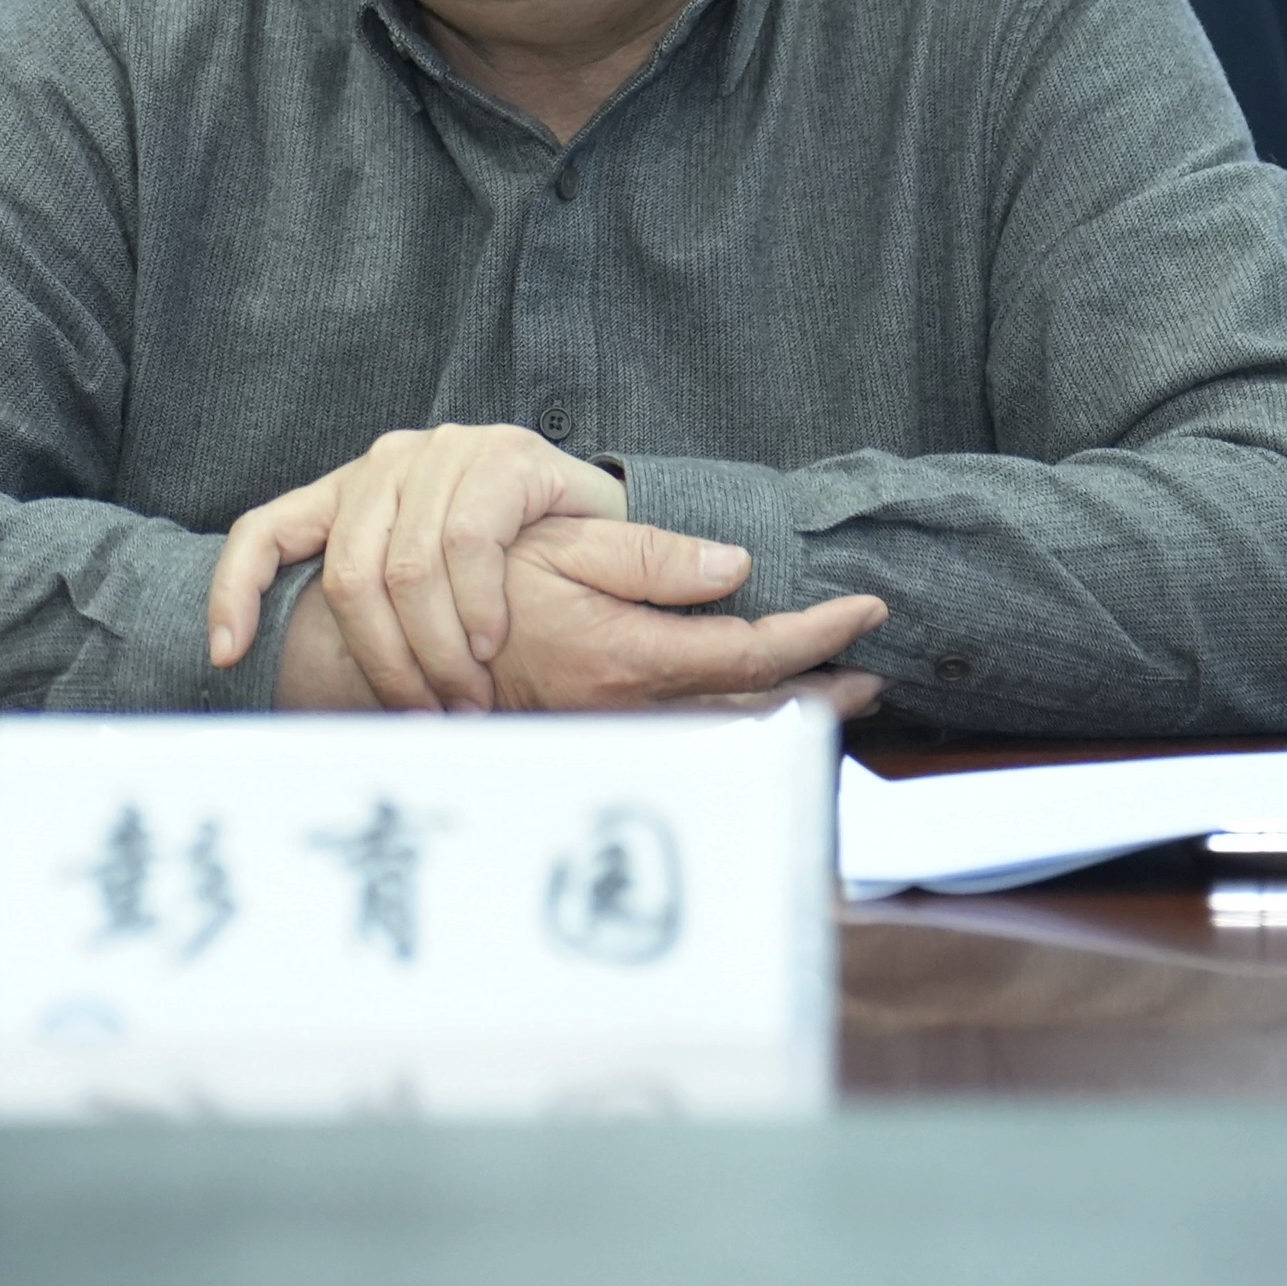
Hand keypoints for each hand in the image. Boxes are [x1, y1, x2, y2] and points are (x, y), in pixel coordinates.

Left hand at [208, 423, 628, 710]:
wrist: (606, 530)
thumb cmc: (509, 572)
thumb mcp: (427, 592)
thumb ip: (374, 615)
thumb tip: (301, 697)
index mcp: (351, 492)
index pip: (264, 529)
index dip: (234, 589)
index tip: (227, 656)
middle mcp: (389, 461)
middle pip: (349, 574)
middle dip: (384, 662)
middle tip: (421, 715)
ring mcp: (446, 451)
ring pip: (409, 568)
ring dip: (437, 650)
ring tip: (465, 695)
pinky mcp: (505, 454)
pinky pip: (469, 543)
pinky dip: (477, 607)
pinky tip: (491, 642)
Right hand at [443, 517, 885, 715]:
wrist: (414, 649)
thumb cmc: (485, 585)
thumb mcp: (565, 547)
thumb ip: (652, 558)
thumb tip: (736, 566)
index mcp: (630, 655)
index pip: (753, 655)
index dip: (819, 634)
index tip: (867, 609)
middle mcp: (632, 708)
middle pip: (756, 712)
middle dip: (822, 692)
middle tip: (872, 676)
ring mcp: (619, 731)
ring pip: (728, 734)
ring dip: (788, 715)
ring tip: (836, 695)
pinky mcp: (606, 736)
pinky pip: (693, 738)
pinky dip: (741, 725)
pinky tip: (761, 710)